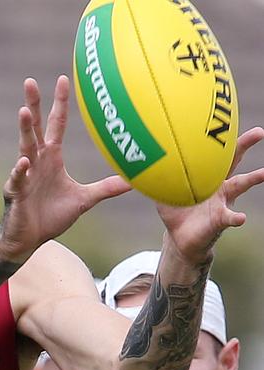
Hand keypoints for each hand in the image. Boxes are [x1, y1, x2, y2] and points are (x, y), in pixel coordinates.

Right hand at [0, 75, 130, 260]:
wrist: (29, 239)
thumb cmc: (51, 217)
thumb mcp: (84, 200)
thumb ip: (105, 188)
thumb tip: (133, 181)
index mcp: (51, 158)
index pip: (56, 124)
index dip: (59, 103)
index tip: (63, 79)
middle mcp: (36, 161)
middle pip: (35, 127)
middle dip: (33, 104)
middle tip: (30, 81)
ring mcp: (24, 175)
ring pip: (24, 147)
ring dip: (24, 130)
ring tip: (24, 111)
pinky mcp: (16, 193)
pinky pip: (18, 179)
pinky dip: (20, 171)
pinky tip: (23, 163)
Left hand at [157, 127, 263, 263]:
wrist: (181, 239)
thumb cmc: (175, 212)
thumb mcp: (162, 194)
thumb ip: (153, 180)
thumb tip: (130, 163)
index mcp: (207, 176)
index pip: (215, 153)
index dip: (220, 137)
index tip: (227, 118)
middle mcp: (219, 185)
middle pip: (234, 161)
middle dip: (245, 145)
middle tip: (259, 132)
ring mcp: (223, 201)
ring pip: (241, 186)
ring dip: (253, 179)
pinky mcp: (220, 221)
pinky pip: (229, 218)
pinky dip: (235, 217)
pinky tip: (241, 218)